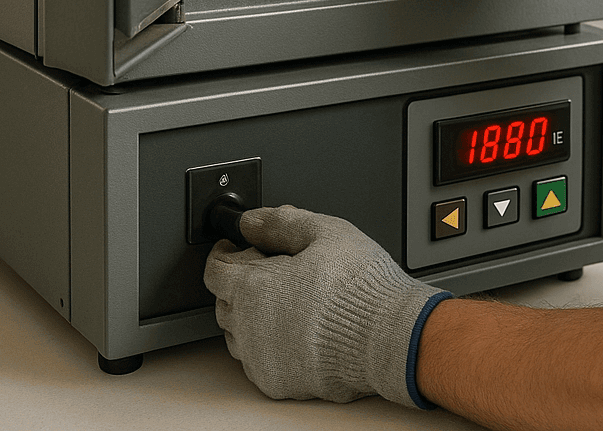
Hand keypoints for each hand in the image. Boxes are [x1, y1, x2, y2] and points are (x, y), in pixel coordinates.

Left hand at [204, 205, 449, 406]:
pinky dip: (266, 342)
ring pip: (238, 334)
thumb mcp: (326, 232)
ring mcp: (262, 359)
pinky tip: (294, 327)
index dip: (224, 252)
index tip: (234, 245)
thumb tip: (252, 220)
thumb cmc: (361, 286)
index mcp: (254, 288)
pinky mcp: (278, 382)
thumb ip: (282, 222)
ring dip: (250, 313)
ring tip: (284, 297)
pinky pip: (258, 360)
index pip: (215, 270)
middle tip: (268, 266)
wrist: (387, 336)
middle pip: (224, 302)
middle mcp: (249, 328)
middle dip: (239, 280)